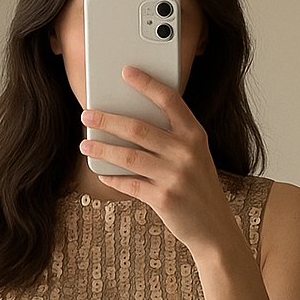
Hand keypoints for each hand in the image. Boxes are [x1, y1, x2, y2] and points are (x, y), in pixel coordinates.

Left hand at [79, 67, 244, 257]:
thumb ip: (172, 138)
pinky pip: (129, 184)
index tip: (126, 71)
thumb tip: (129, 123)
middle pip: (138, 128)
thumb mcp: (195, 156)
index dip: (147, 83)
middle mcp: (186, 152)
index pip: (169, 100)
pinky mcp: (163, 199)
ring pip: (128, 156)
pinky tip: (101, 172)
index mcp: (195, 135)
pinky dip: (111, 177)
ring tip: (85, 144)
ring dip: (102, 149)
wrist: (213, 228)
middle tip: (87, 114)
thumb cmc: (198, 187)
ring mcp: (174, 176)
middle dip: (108, 120)